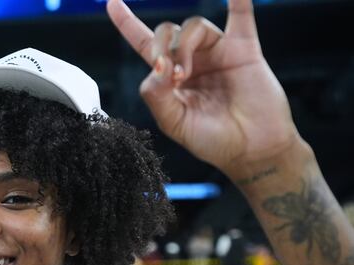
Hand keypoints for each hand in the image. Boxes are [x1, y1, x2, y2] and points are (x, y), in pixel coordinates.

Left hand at [106, 0, 301, 173]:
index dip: (127, 23)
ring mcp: (217, 53)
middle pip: (166, 32)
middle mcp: (191, 61)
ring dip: (184, 46)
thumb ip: (157, 95)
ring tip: (186, 73)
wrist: (251, 150)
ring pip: (193, 26)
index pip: (144, 44)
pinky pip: (240, 17)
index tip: (112, 4)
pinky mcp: (243, 50)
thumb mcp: (173, 123)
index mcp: (169, 78)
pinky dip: (238, 1)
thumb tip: (158, 65)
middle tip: (170, 77)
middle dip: (161, 48)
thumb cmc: (213, 141)